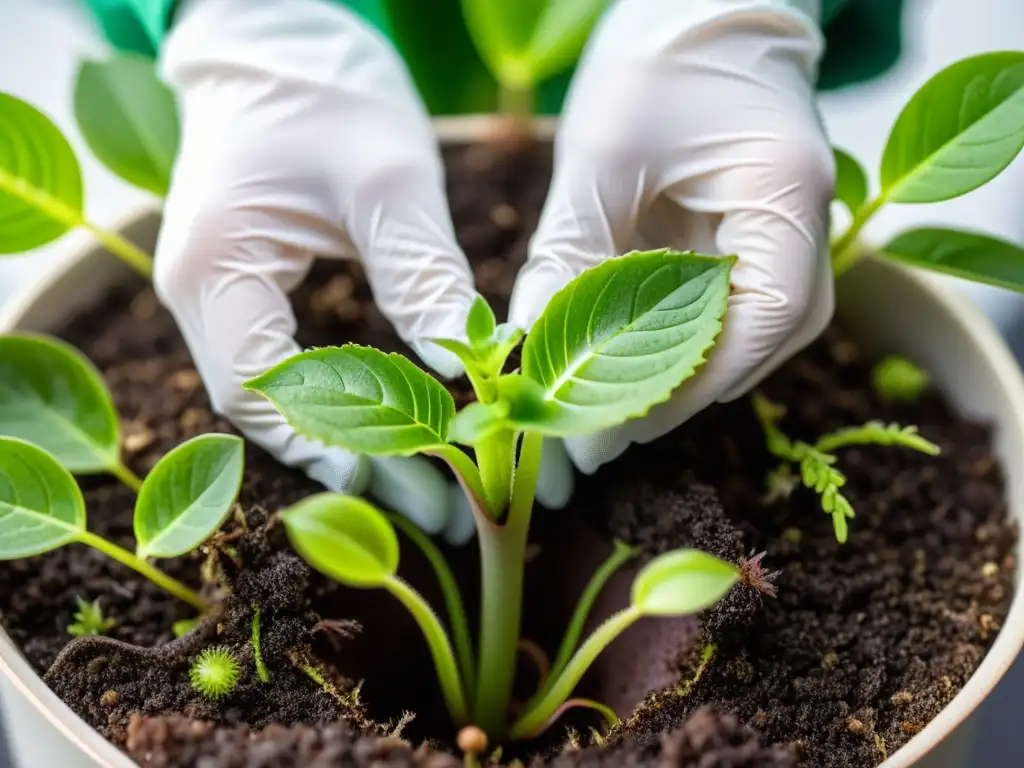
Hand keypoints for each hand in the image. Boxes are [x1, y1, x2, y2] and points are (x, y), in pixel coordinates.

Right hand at [154, 0, 478, 541]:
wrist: (278, 39)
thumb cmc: (329, 92)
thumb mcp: (390, 179)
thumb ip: (423, 275)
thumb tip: (473, 365)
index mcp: (215, 265)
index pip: (258, 389)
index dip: (331, 448)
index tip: (411, 484)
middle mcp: (197, 289)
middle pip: (263, 407)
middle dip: (347, 461)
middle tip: (435, 505)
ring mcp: (215, 288)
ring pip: (271, 393)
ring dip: (342, 440)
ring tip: (424, 483)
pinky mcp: (243, 282)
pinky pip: (280, 363)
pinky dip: (333, 403)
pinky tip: (393, 428)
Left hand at [512, 0, 835, 493]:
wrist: (703, 7)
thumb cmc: (655, 59)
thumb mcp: (599, 158)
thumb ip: (568, 257)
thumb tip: (529, 350)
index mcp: (784, 193)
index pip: (760, 321)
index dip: (688, 386)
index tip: (617, 425)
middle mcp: (809, 225)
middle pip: (758, 344)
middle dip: (677, 397)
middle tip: (597, 438)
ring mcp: (792, 235)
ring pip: (746, 337)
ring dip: (677, 378)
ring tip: (601, 416)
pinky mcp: (762, 238)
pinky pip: (730, 311)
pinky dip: (679, 345)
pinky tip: (625, 367)